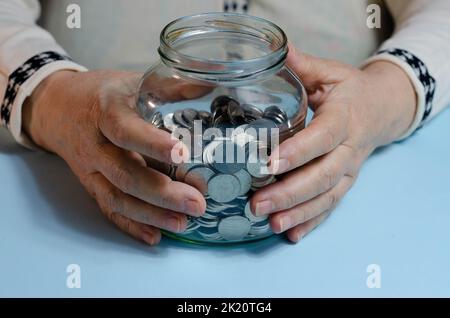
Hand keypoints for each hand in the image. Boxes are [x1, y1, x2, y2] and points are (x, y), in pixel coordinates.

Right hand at [23, 70, 207, 244]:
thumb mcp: (131, 81)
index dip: (152, 144)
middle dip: (162, 193)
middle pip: (125, 174)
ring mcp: (90, 170)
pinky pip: (108, 209)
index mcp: (106, 113)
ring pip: (117, 198)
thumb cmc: (101, 93)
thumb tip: (208, 85)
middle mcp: (95, 145)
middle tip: (197, 203)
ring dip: (151, 214)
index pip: (126, 131)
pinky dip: (131, 225)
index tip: (182, 154)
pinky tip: (154, 236)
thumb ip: (168, 86)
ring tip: (183, 223)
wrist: (58, 108)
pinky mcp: (91, 185)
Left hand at [251, 44, 416, 242]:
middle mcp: (348, 150)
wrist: (379, 111)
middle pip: (322, 176)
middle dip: (290, 192)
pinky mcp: (344, 184)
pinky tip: (290, 235)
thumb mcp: (330, 73)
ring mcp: (348, 171)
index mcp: (343, 119)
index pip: (321, 138)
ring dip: (298, 213)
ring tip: (271, 224)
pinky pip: (329, 207)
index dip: (298, 152)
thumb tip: (279, 49)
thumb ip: (304, 67)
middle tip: (257, 204)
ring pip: (326, 197)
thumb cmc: (350, 91)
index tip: (270, 164)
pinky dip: (311, 223)